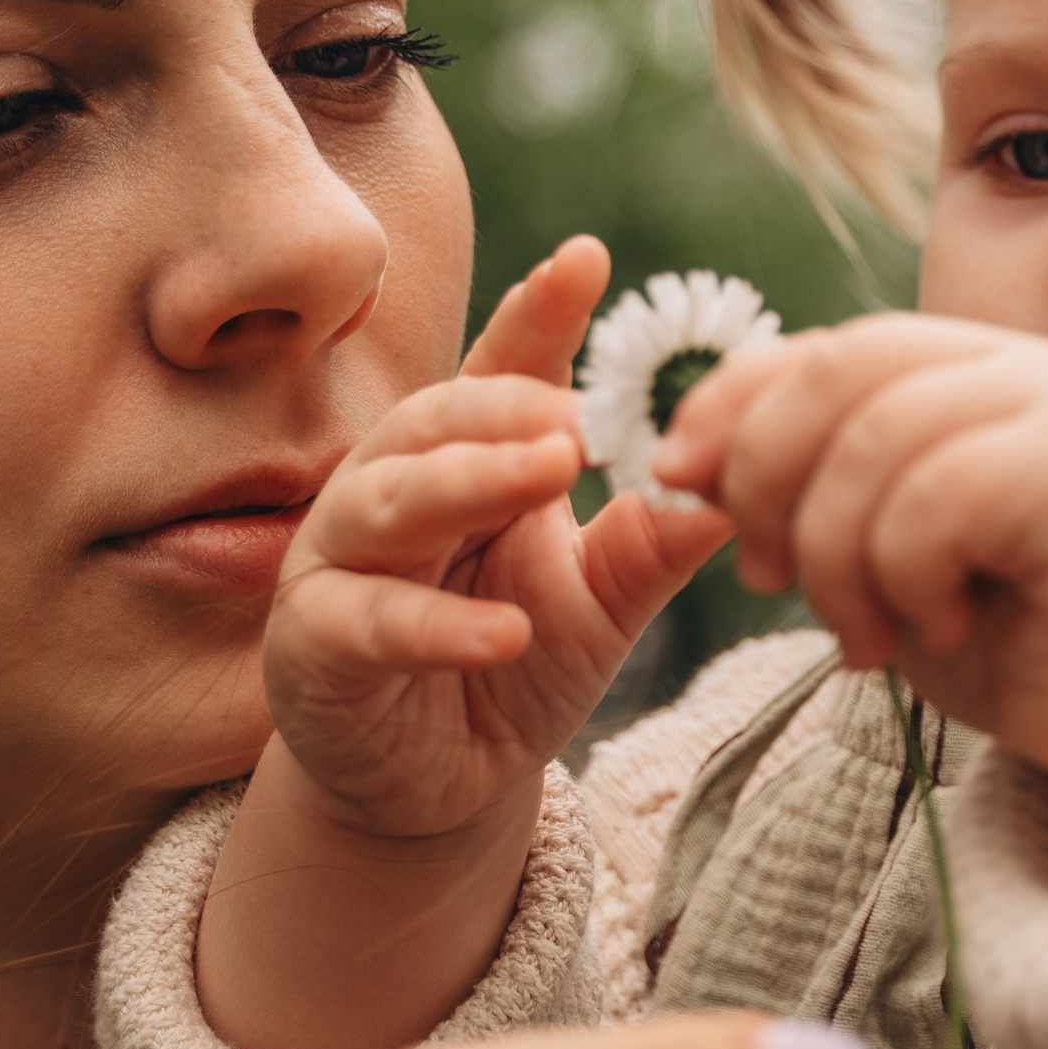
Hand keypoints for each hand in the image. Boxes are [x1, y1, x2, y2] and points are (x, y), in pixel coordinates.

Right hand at [264, 236, 729, 840]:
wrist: (438, 786)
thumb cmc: (514, 667)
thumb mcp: (600, 604)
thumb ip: (651, 544)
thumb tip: (733, 487)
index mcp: (463, 460)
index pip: (499, 371)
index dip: (537, 315)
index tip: (586, 261)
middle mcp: (390, 491)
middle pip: (434, 423)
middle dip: (505, 406)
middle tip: (582, 415)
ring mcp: (341, 564)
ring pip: (390, 502)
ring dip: (469, 483)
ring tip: (550, 478)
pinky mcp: (314, 647)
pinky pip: (369, 623)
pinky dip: (437, 627)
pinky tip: (503, 631)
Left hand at [655, 315, 1047, 909]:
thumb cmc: (1024, 639)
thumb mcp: (882, 561)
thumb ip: (806, 497)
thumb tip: (684, 462)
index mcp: (958, 371)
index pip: (814, 352)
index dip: (726, 407)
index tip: (676, 481)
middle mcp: (1011, 366)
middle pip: (831, 376)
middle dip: (766, 482)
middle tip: (770, 582)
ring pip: (872, 445)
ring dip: (838, 560)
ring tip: (870, 638)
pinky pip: (937, 497)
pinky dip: (908, 576)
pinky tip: (942, 625)